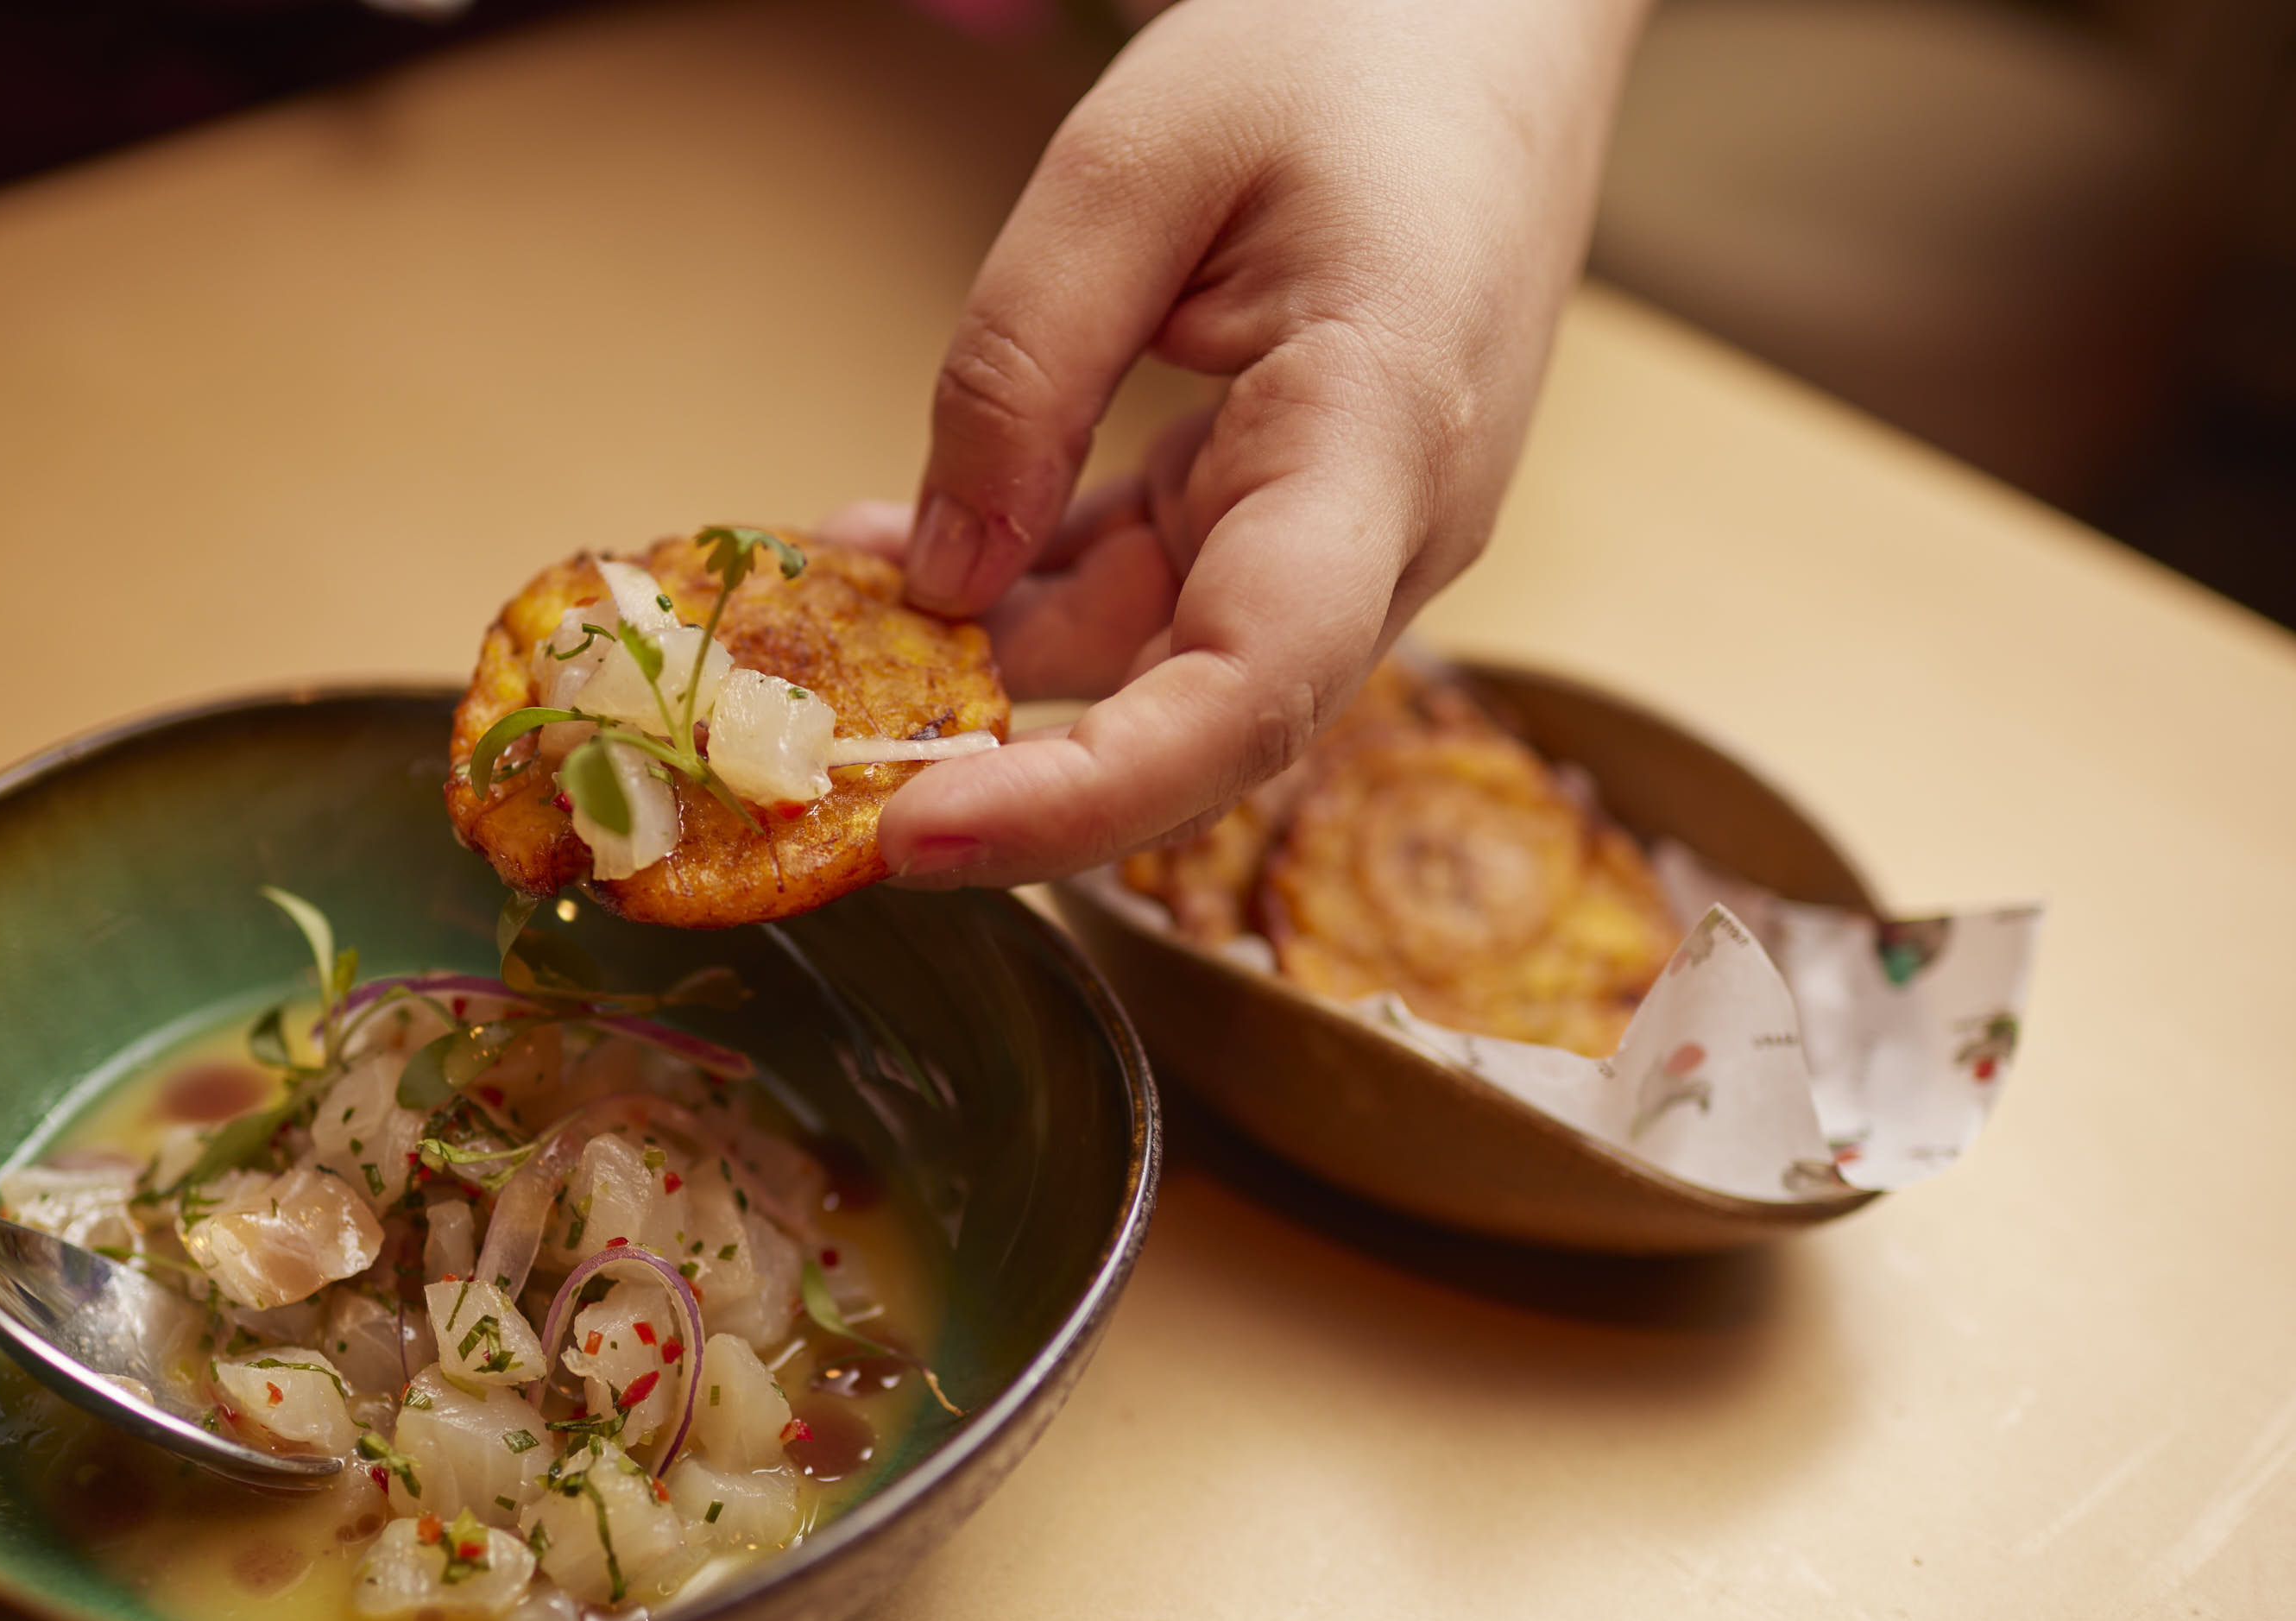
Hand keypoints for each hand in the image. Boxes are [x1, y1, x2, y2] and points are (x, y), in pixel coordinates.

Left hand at [839, 0, 1646, 882]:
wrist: (1488, 12)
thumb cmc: (1351, 43)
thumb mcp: (1136, 162)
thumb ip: (1022, 367)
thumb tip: (943, 575)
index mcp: (1376, 439)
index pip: (1246, 689)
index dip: (1085, 797)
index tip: (925, 839)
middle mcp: (1386, 527)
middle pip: (1197, 716)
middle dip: (1011, 761)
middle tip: (829, 765)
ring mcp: (1351, 529)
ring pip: (1158, 653)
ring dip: (1000, 648)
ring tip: (841, 584)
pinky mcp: (1302, 505)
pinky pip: (1161, 583)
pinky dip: (1040, 578)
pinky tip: (919, 540)